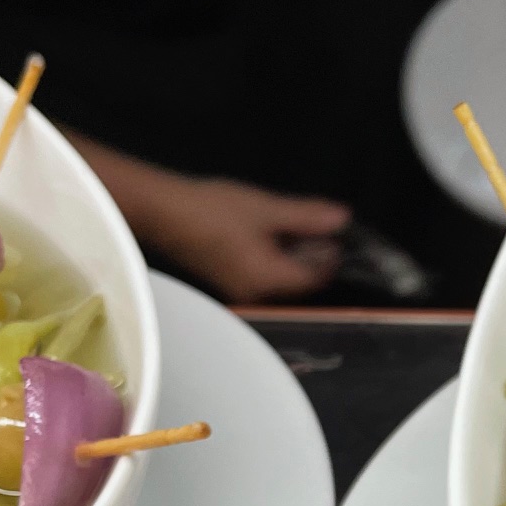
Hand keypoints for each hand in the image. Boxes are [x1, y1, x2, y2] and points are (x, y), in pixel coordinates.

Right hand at [150, 177, 350, 302]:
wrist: (163, 212)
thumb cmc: (212, 211)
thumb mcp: (266, 209)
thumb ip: (307, 217)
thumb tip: (342, 218)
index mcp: (268, 282)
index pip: (315, 279)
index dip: (332, 258)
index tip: (338, 233)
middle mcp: (257, 296)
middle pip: (300, 283)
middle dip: (315, 258)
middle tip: (321, 228)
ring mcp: (242, 291)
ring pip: (283, 280)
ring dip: (295, 257)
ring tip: (298, 226)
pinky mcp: (231, 281)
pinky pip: (266, 275)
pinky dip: (277, 258)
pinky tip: (274, 234)